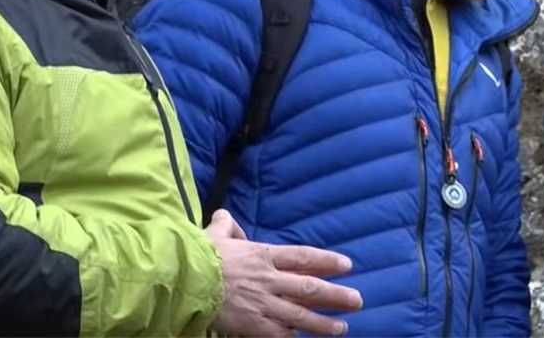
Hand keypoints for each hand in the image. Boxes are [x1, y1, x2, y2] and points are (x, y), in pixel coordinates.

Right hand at [205, 209, 362, 336]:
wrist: (186, 280)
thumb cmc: (201, 256)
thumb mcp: (215, 234)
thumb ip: (225, 225)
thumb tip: (224, 216)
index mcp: (264, 255)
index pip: (303, 257)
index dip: (327, 261)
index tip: (346, 265)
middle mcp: (269, 279)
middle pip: (310, 288)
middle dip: (336, 295)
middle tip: (357, 300)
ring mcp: (262, 303)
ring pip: (300, 315)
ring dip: (323, 323)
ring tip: (342, 327)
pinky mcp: (251, 324)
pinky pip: (277, 333)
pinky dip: (291, 337)